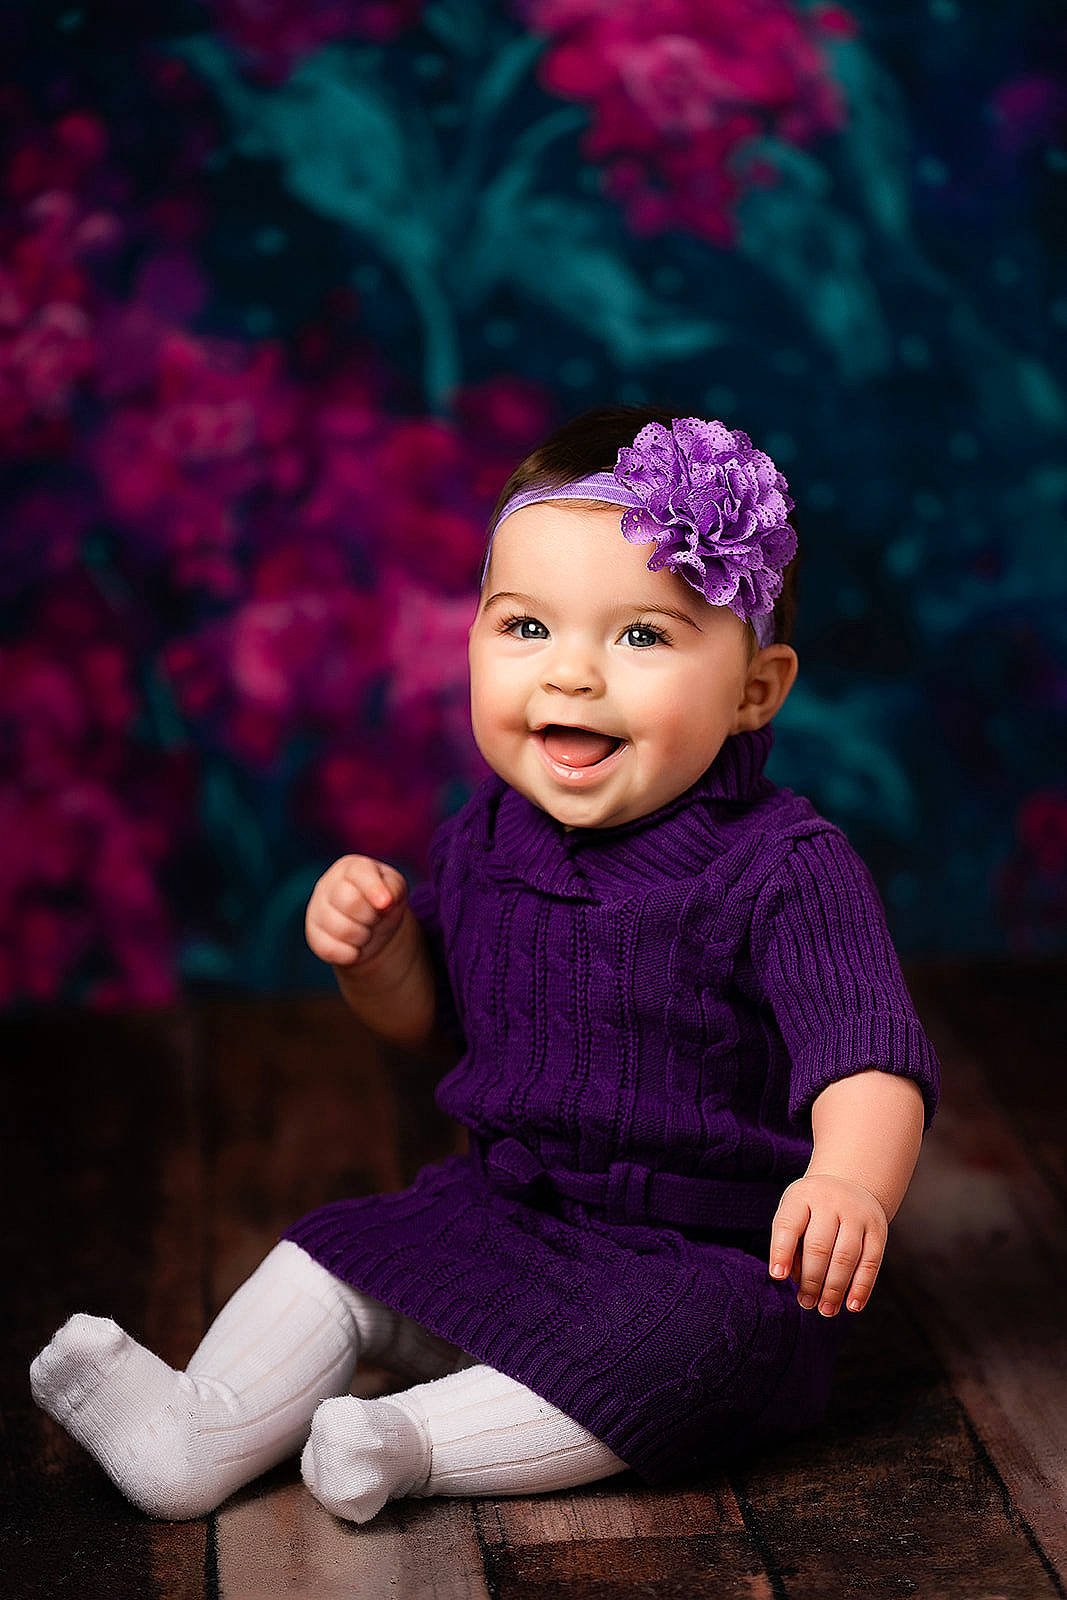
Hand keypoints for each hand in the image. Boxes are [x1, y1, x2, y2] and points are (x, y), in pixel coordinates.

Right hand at [305, 854, 409, 972]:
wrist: (371, 927)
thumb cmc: (384, 902)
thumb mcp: (396, 890)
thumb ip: (394, 889)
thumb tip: (385, 901)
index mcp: (352, 867)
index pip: (359, 873)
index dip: (374, 889)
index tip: (386, 903)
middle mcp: (329, 884)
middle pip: (351, 902)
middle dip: (371, 916)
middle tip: (375, 918)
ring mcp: (317, 909)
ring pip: (342, 929)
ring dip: (363, 936)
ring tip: (365, 930)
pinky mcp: (313, 934)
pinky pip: (330, 949)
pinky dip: (350, 953)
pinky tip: (354, 947)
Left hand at [767, 1174, 888, 1316]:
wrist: (850, 1183)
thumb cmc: (813, 1208)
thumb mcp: (795, 1213)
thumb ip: (790, 1243)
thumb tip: (795, 1280)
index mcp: (802, 1196)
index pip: (788, 1224)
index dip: (781, 1251)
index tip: (777, 1275)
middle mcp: (830, 1201)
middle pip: (819, 1246)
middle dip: (811, 1280)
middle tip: (806, 1303)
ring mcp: (857, 1214)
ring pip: (846, 1256)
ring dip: (835, 1288)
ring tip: (826, 1310)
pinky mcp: (878, 1229)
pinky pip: (871, 1262)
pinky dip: (861, 1287)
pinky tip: (852, 1305)